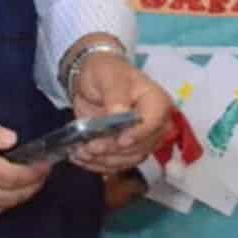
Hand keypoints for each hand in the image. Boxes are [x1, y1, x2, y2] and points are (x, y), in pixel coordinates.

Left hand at [67, 46, 169, 173]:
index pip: (154, 123)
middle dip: (114, 150)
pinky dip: (98, 164)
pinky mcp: (127, 150)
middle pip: (142, 146)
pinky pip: (117, 164)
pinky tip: (82, 158)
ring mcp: (141, 140)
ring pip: (129, 159)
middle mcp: (155, 125)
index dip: (139, 134)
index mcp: (157, 103)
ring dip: (103, 160)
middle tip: (89, 147)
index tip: (120, 140)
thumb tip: (120, 114)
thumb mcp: (109, 77)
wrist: (95, 80)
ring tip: (80, 152)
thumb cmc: (106, 73)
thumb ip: (116, 95)